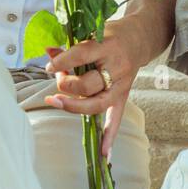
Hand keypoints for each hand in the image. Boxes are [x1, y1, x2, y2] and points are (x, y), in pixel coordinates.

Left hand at [42, 24, 141, 157]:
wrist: (139, 38)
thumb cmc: (111, 35)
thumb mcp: (92, 33)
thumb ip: (71, 45)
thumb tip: (48, 52)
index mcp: (108, 46)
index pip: (81, 56)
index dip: (61, 62)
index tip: (48, 66)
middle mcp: (116, 67)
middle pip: (87, 85)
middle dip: (67, 85)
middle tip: (58, 78)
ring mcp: (121, 84)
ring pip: (96, 103)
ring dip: (74, 105)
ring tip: (56, 100)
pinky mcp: (123, 95)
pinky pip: (116, 118)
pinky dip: (110, 136)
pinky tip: (104, 155)